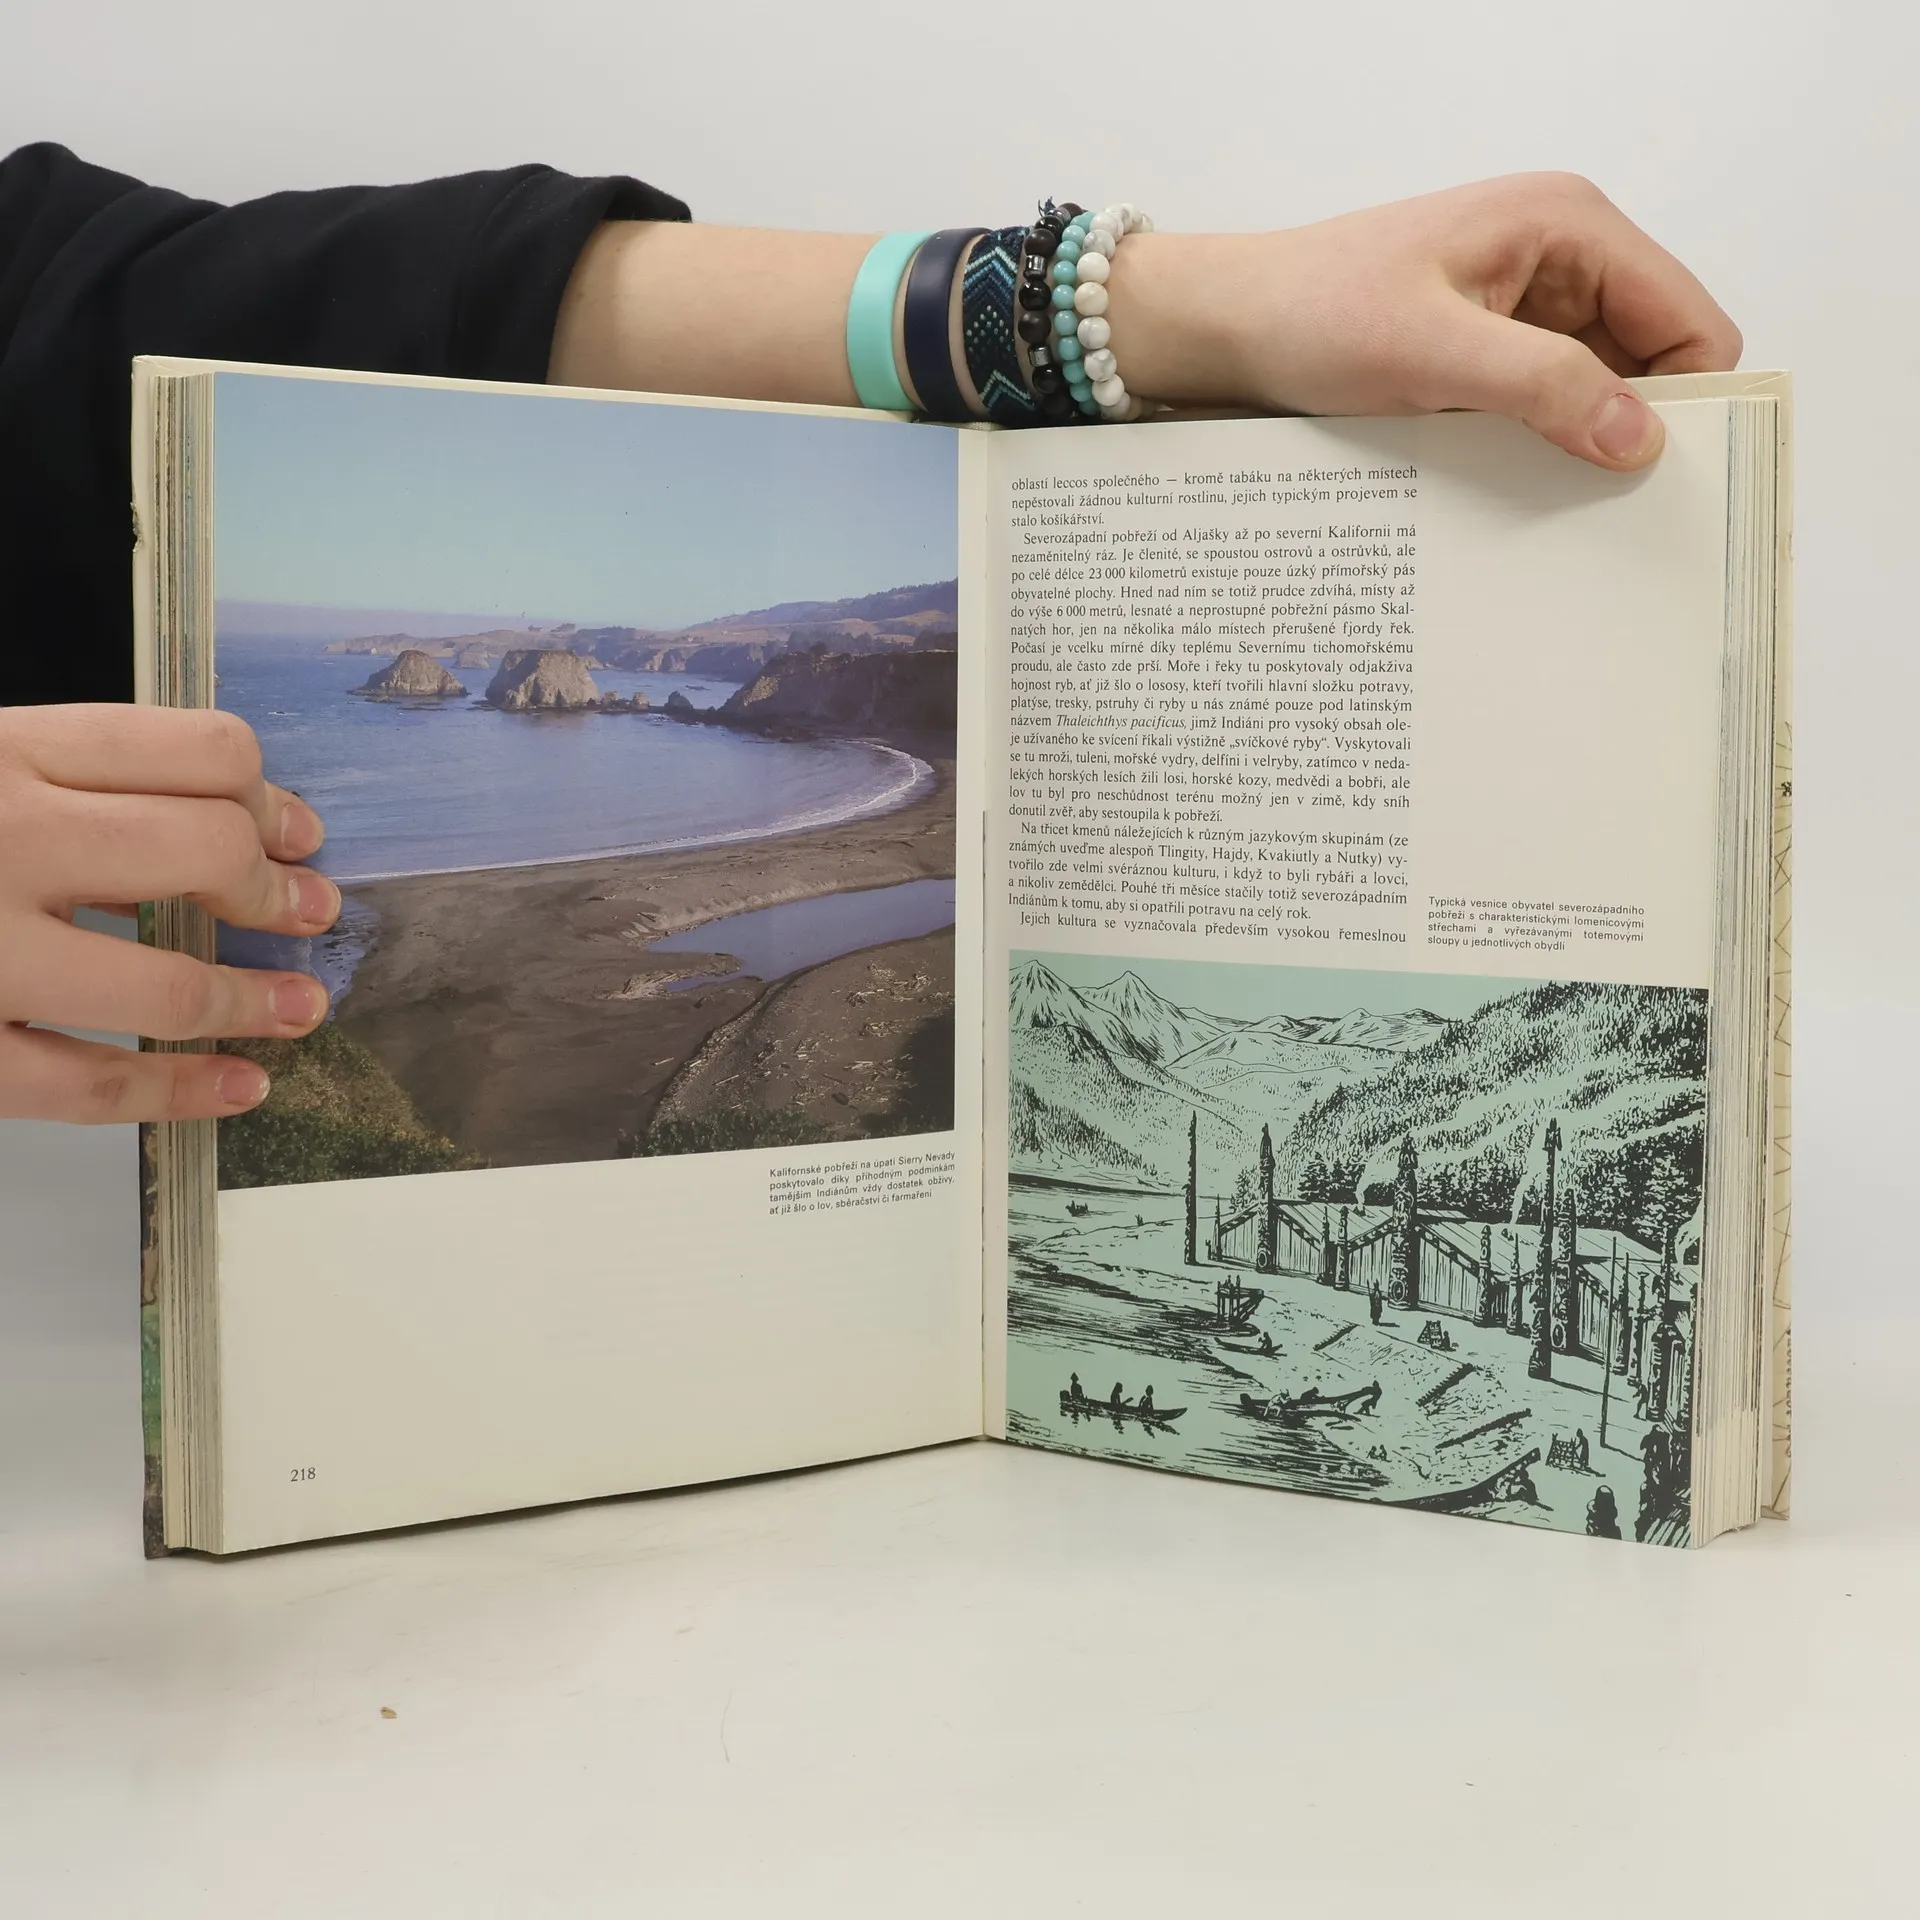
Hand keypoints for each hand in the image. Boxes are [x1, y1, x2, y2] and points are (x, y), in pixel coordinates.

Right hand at [0, 705, 337, 1123]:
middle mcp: (3, 839)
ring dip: (256, 1003)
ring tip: (301, 1009)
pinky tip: (237, 1088)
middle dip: (275, 891)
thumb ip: (68, 785)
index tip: (299, 836)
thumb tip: (228, 823)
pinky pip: (89, 1085)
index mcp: (7, 752)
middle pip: (204, 848)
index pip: (197, 752)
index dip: (270, 799)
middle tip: (312, 915)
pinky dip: (179, 1092)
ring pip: (168, 984)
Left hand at [1115, 172, 1742, 470]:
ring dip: (1574, 445)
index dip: (1688, 401)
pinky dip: (1533, 447)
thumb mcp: (1429, 353)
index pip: (1689, 321)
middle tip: (1598, 511)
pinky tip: (1503, 486)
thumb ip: (1541, 386)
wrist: (1227, 326)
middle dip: (1630, 430)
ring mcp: (1524, 307)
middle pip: (1649, 363)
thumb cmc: (1311, 313)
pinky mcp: (1486, 351)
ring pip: (1594, 394)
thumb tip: (1640, 436)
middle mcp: (1560, 258)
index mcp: (1569, 226)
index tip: (1658, 481)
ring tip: (1539, 500)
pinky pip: (1540, 408)